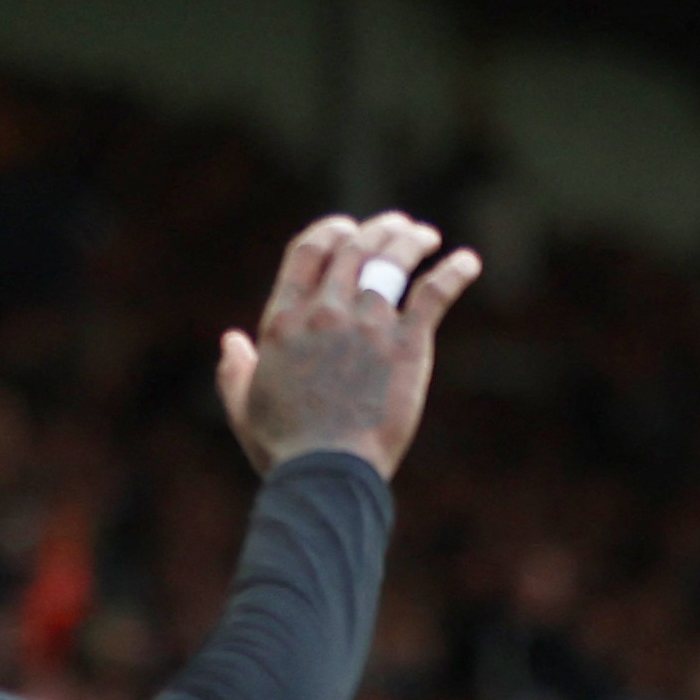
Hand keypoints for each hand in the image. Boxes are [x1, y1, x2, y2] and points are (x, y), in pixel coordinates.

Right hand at [217, 211, 482, 480]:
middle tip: (398, 227)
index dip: (330, 231)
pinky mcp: (406, 345)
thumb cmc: (284, 449)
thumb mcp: (244, 408)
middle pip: (354, 247)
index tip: (347, 229)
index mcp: (284, 320)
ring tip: (426, 237)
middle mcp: (325, 310)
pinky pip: (433, 293)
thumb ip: (235, 371)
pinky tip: (468, 262)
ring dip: (411, 240)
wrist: (326, 472)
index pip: (308, 251)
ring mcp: (367, 323)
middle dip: (378, 230)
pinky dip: (453, 272)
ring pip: (392, 260)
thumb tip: (232, 341)